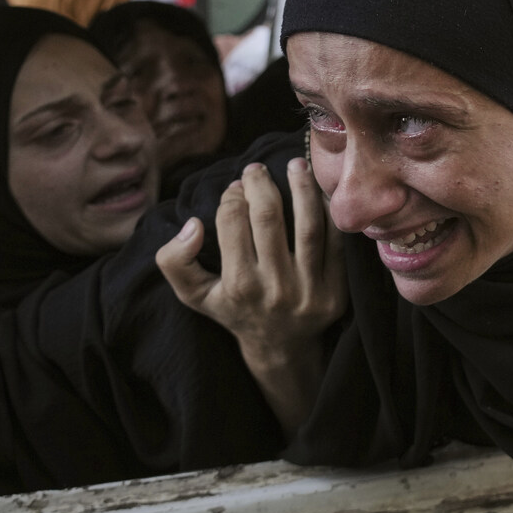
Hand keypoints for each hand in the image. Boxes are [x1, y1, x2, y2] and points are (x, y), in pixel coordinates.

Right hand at [157, 158, 345, 366]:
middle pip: (269, 218)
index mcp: (237, 286)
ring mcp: (309, 290)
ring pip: (308, 225)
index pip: (233, 223)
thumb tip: (192, 224)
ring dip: (302, 188)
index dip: (232, 196)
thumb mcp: (195, 295)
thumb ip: (175, 261)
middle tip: (258, 168)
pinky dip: (329, 213)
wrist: (281, 347)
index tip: (235, 186)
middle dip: (262, 184)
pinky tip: (321, 192)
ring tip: (296, 165)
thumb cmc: (234, 310)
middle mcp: (274, 288)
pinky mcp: (337, 291)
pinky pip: (335, 242)